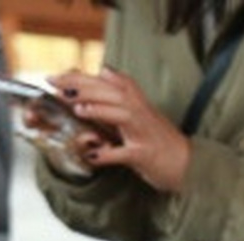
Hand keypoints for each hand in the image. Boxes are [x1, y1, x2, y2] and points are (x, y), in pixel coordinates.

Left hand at [48, 67, 191, 192]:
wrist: (187, 164)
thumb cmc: (160, 141)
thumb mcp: (139, 114)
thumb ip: (121, 95)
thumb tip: (103, 72)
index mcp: (136, 103)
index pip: (107, 82)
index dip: (81, 77)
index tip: (56, 77)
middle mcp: (141, 113)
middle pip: (113, 92)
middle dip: (84, 87)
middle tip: (57, 85)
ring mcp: (144, 134)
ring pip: (122, 114)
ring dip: (100, 109)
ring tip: (77, 107)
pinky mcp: (145, 156)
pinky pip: (125, 153)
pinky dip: (109, 153)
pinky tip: (92, 154)